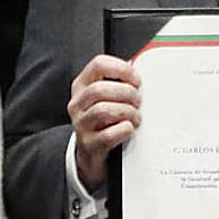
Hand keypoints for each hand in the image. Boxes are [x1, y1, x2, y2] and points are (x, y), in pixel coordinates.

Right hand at [67, 54, 141, 193]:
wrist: (91, 153)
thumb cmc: (104, 121)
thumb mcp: (105, 98)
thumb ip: (119, 84)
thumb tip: (140, 76)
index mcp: (82, 86)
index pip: (98, 64)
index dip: (121, 69)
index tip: (136, 80)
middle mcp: (77, 104)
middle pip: (100, 89)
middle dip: (126, 93)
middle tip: (138, 101)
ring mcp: (81, 125)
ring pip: (103, 110)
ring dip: (127, 112)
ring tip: (136, 117)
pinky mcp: (89, 144)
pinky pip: (108, 135)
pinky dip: (124, 130)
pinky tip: (128, 129)